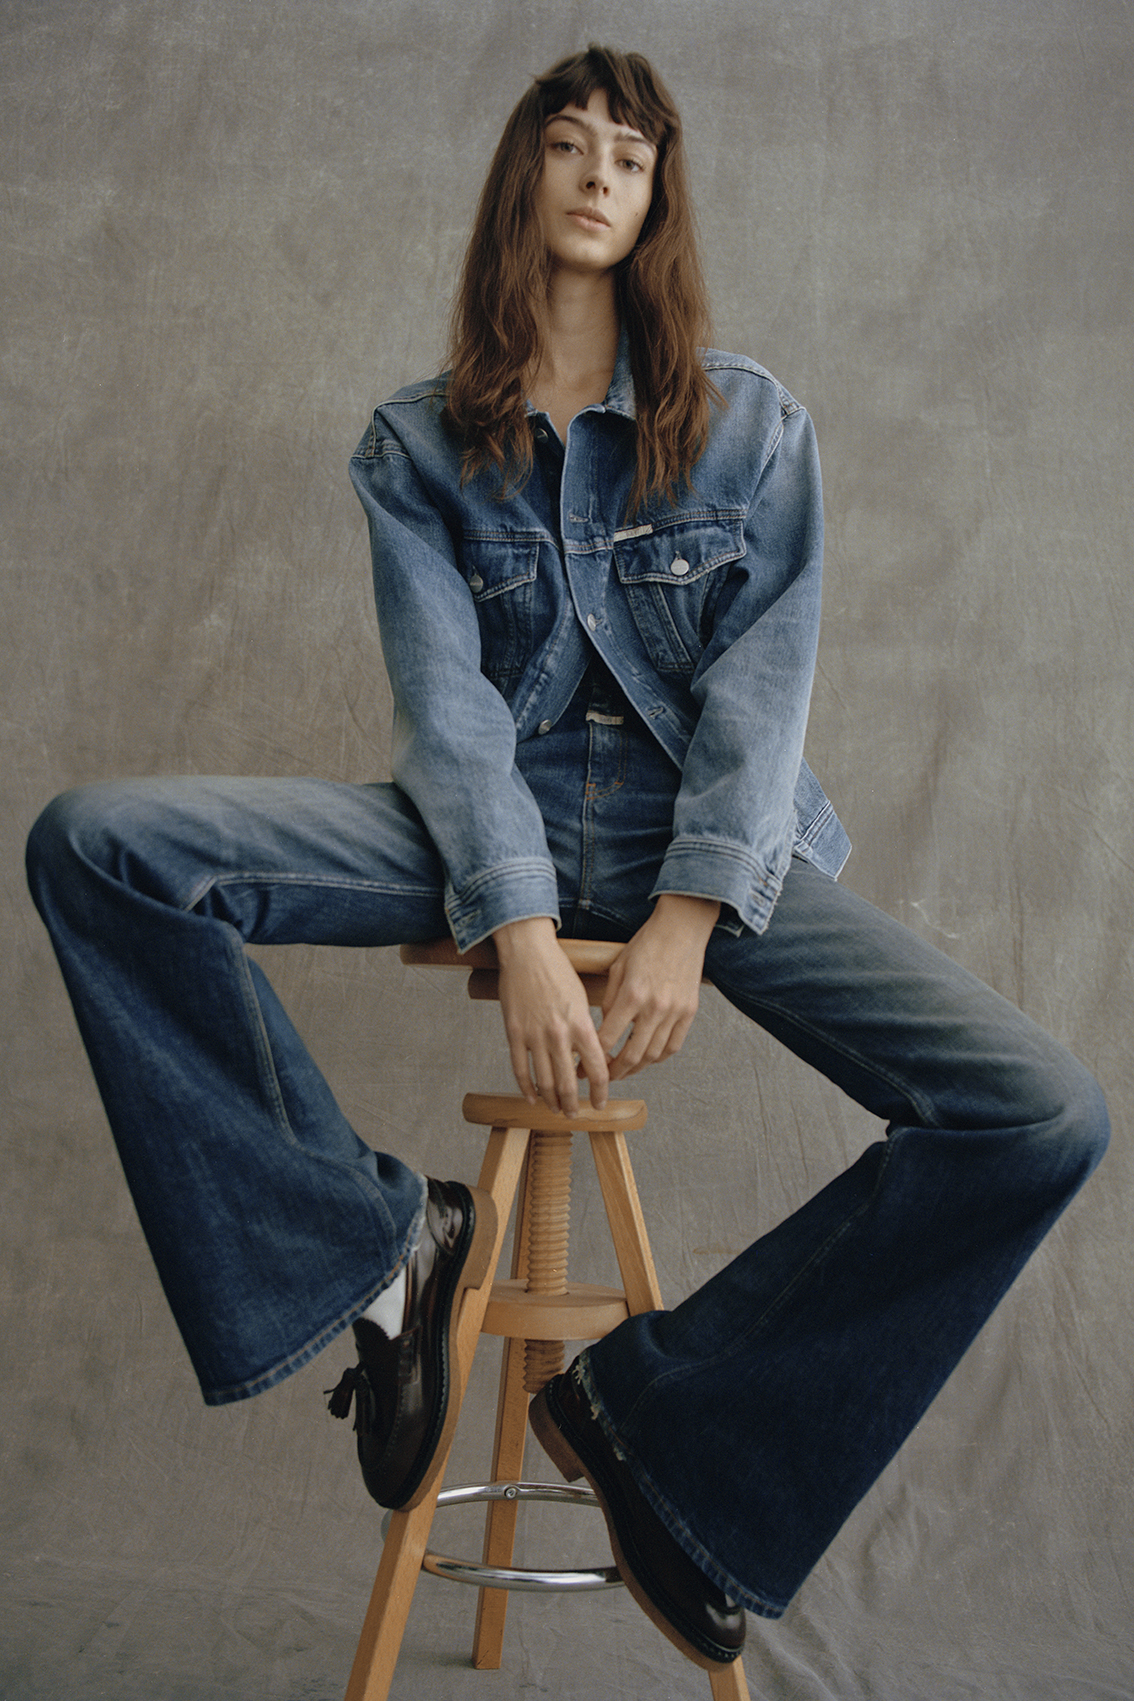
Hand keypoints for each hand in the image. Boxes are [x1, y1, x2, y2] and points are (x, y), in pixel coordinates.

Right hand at [493, 918, 609, 1113]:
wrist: (528, 952)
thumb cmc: (558, 971)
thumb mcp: (582, 999)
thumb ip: (587, 1030)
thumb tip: (594, 1058)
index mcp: (581, 1024)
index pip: (597, 1069)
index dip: (601, 1092)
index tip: (601, 1102)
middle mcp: (559, 1034)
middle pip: (569, 1083)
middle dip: (574, 1104)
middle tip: (576, 1113)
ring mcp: (534, 1035)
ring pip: (544, 1081)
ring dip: (552, 1101)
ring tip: (556, 1109)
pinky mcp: (514, 1033)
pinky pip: (520, 1069)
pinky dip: (527, 1087)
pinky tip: (532, 1096)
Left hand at [597, 895, 718, 1081]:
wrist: (682, 929)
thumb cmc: (647, 944)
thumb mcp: (618, 967)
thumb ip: (610, 1000)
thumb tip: (603, 1028)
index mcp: (632, 995)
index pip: (607, 1039)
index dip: (592, 1058)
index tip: (583, 1067)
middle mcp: (654, 1008)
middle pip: (631, 1056)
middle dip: (614, 1073)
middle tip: (602, 1078)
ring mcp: (674, 1012)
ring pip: (653, 1056)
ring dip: (635, 1068)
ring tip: (623, 1070)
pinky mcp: (689, 1012)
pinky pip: (673, 1046)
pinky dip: (658, 1057)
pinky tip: (647, 1058)